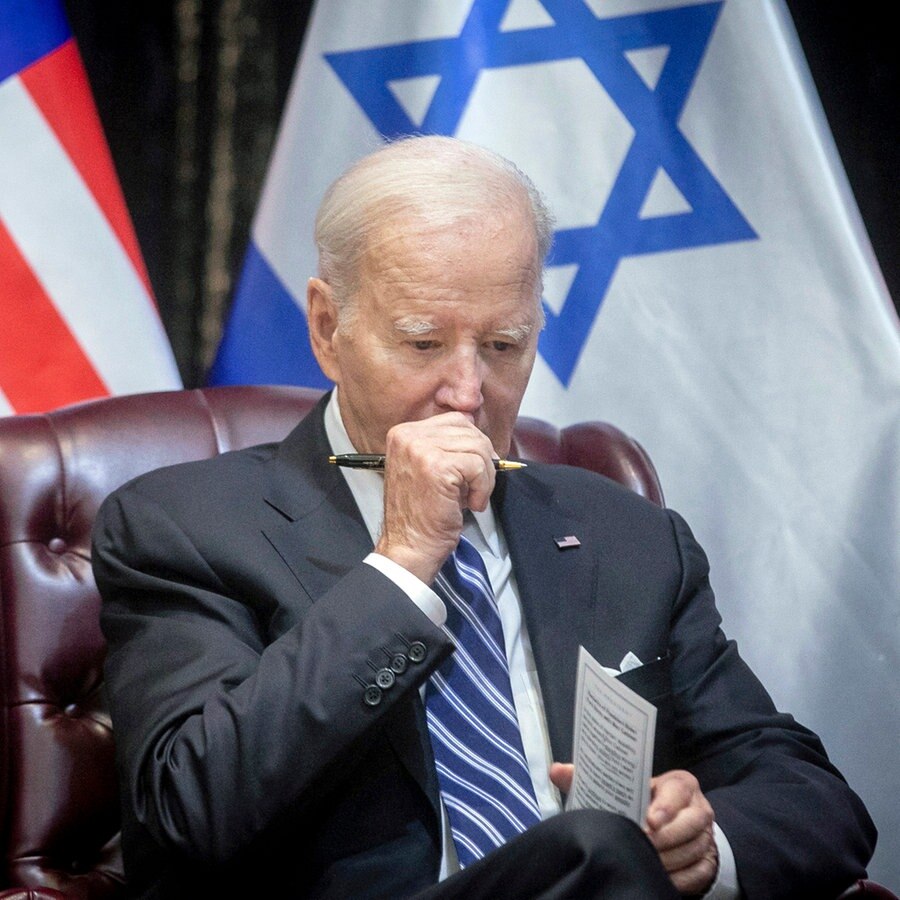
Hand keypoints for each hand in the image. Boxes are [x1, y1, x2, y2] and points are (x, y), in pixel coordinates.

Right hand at [375, 413, 496, 582]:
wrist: (410, 546)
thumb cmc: (422, 515)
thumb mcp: (429, 469)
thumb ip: (447, 447)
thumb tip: (481, 438)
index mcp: (404, 433)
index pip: (455, 420)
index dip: (473, 444)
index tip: (475, 468)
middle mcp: (408, 436)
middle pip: (469, 430)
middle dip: (483, 459)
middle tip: (477, 486)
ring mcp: (420, 449)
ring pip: (477, 447)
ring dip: (485, 477)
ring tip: (472, 497)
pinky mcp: (436, 467)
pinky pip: (478, 466)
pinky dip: (483, 488)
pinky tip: (471, 503)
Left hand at [550, 764, 717, 895]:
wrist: (673, 823)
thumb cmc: (644, 801)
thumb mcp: (624, 787)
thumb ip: (592, 779)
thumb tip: (555, 770)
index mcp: (680, 784)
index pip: (678, 792)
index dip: (665, 806)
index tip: (648, 820)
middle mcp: (699, 808)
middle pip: (690, 825)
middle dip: (663, 839)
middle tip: (640, 845)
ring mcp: (706, 837)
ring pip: (692, 851)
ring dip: (668, 859)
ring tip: (643, 861)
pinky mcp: (708, 861)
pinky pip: (697, 874)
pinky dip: (678, 878)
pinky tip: (657, 876)